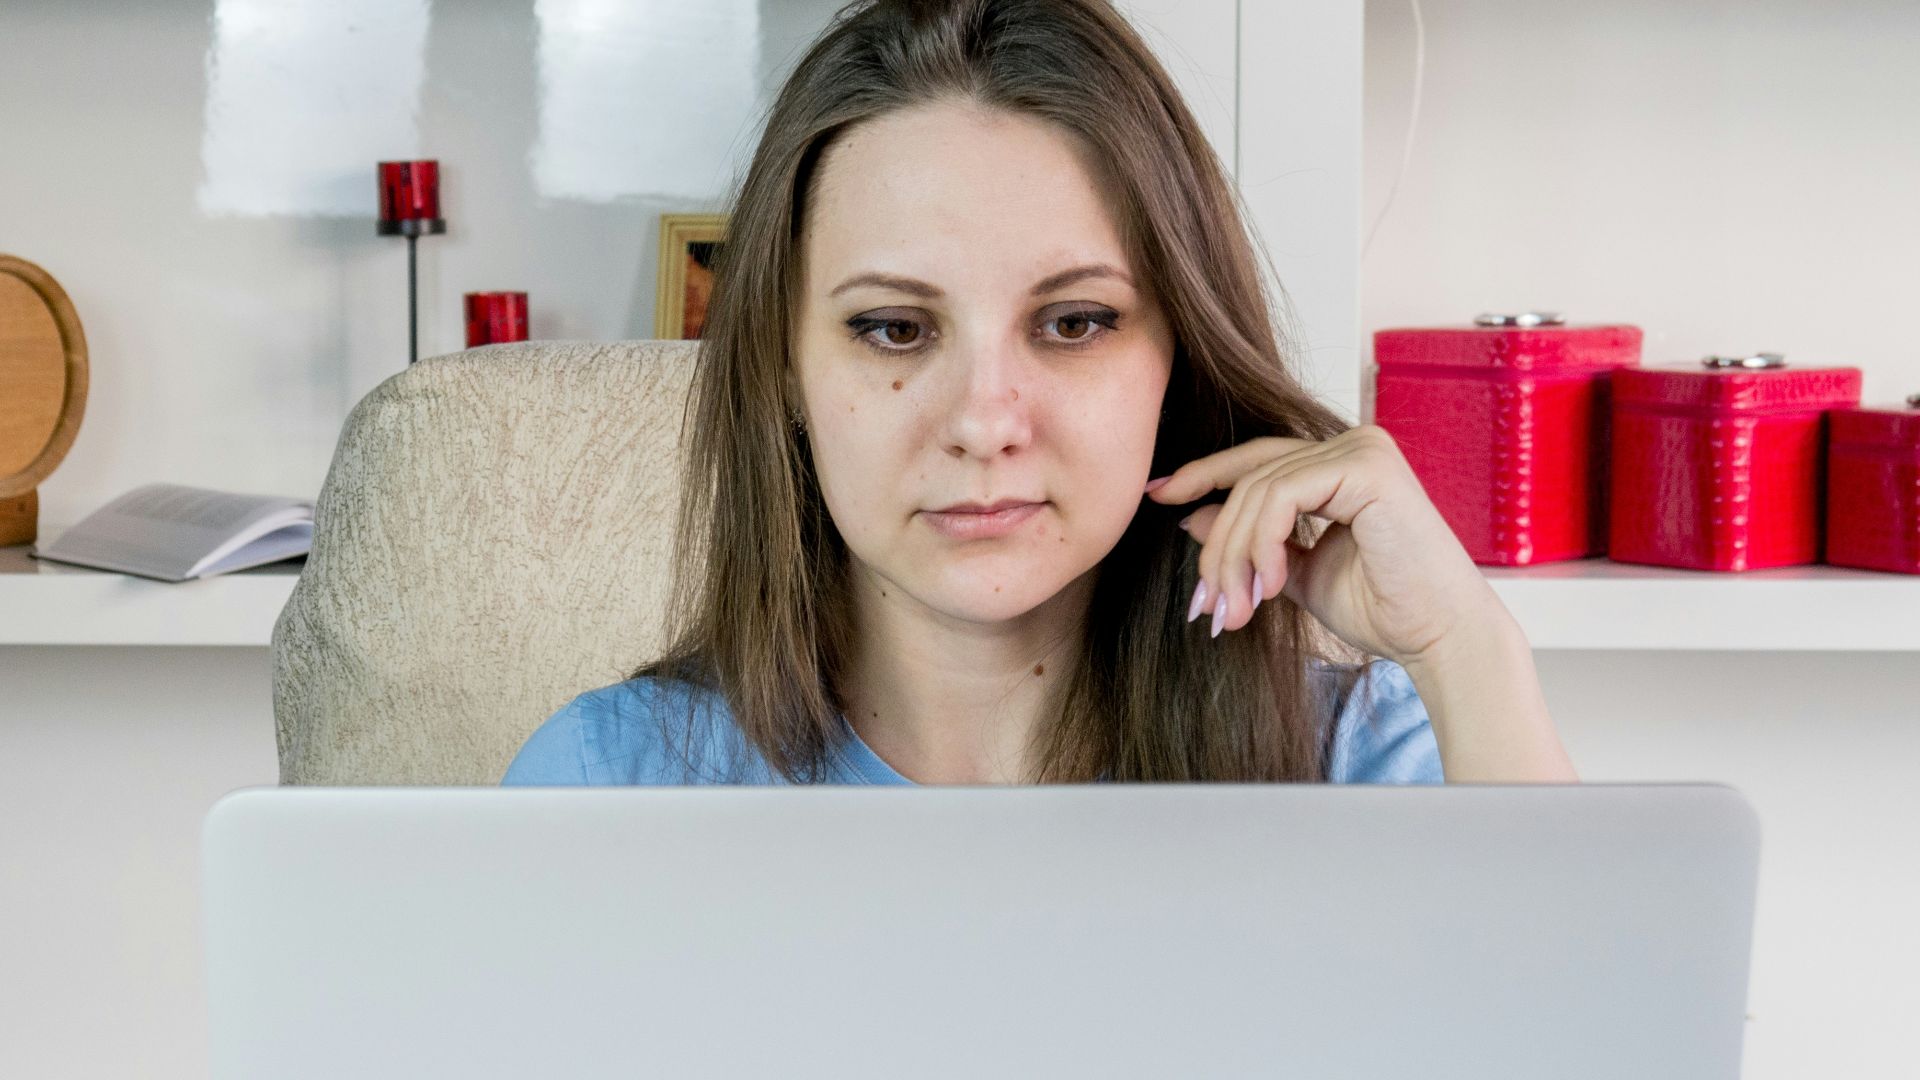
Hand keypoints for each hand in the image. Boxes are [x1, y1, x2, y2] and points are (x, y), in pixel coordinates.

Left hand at [1144, 425, 1502, 665]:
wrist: (1439, 639)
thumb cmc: (1382, 610)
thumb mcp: (1293, 574)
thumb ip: (1252, 542)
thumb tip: (1191, 515)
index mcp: (1340, 463)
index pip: (1256, 460)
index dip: (1202, 475)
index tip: (1156, 496)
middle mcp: (1353, 444)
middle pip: (1250, 478)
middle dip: (1218, 546)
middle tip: (1206, 606)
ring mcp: (1362, 449)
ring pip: (1258, 491)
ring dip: (1235, 557)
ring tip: (1234, 611)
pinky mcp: (1367, 466)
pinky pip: (1282, 495)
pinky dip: (1262, 544)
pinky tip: (1268, 587)